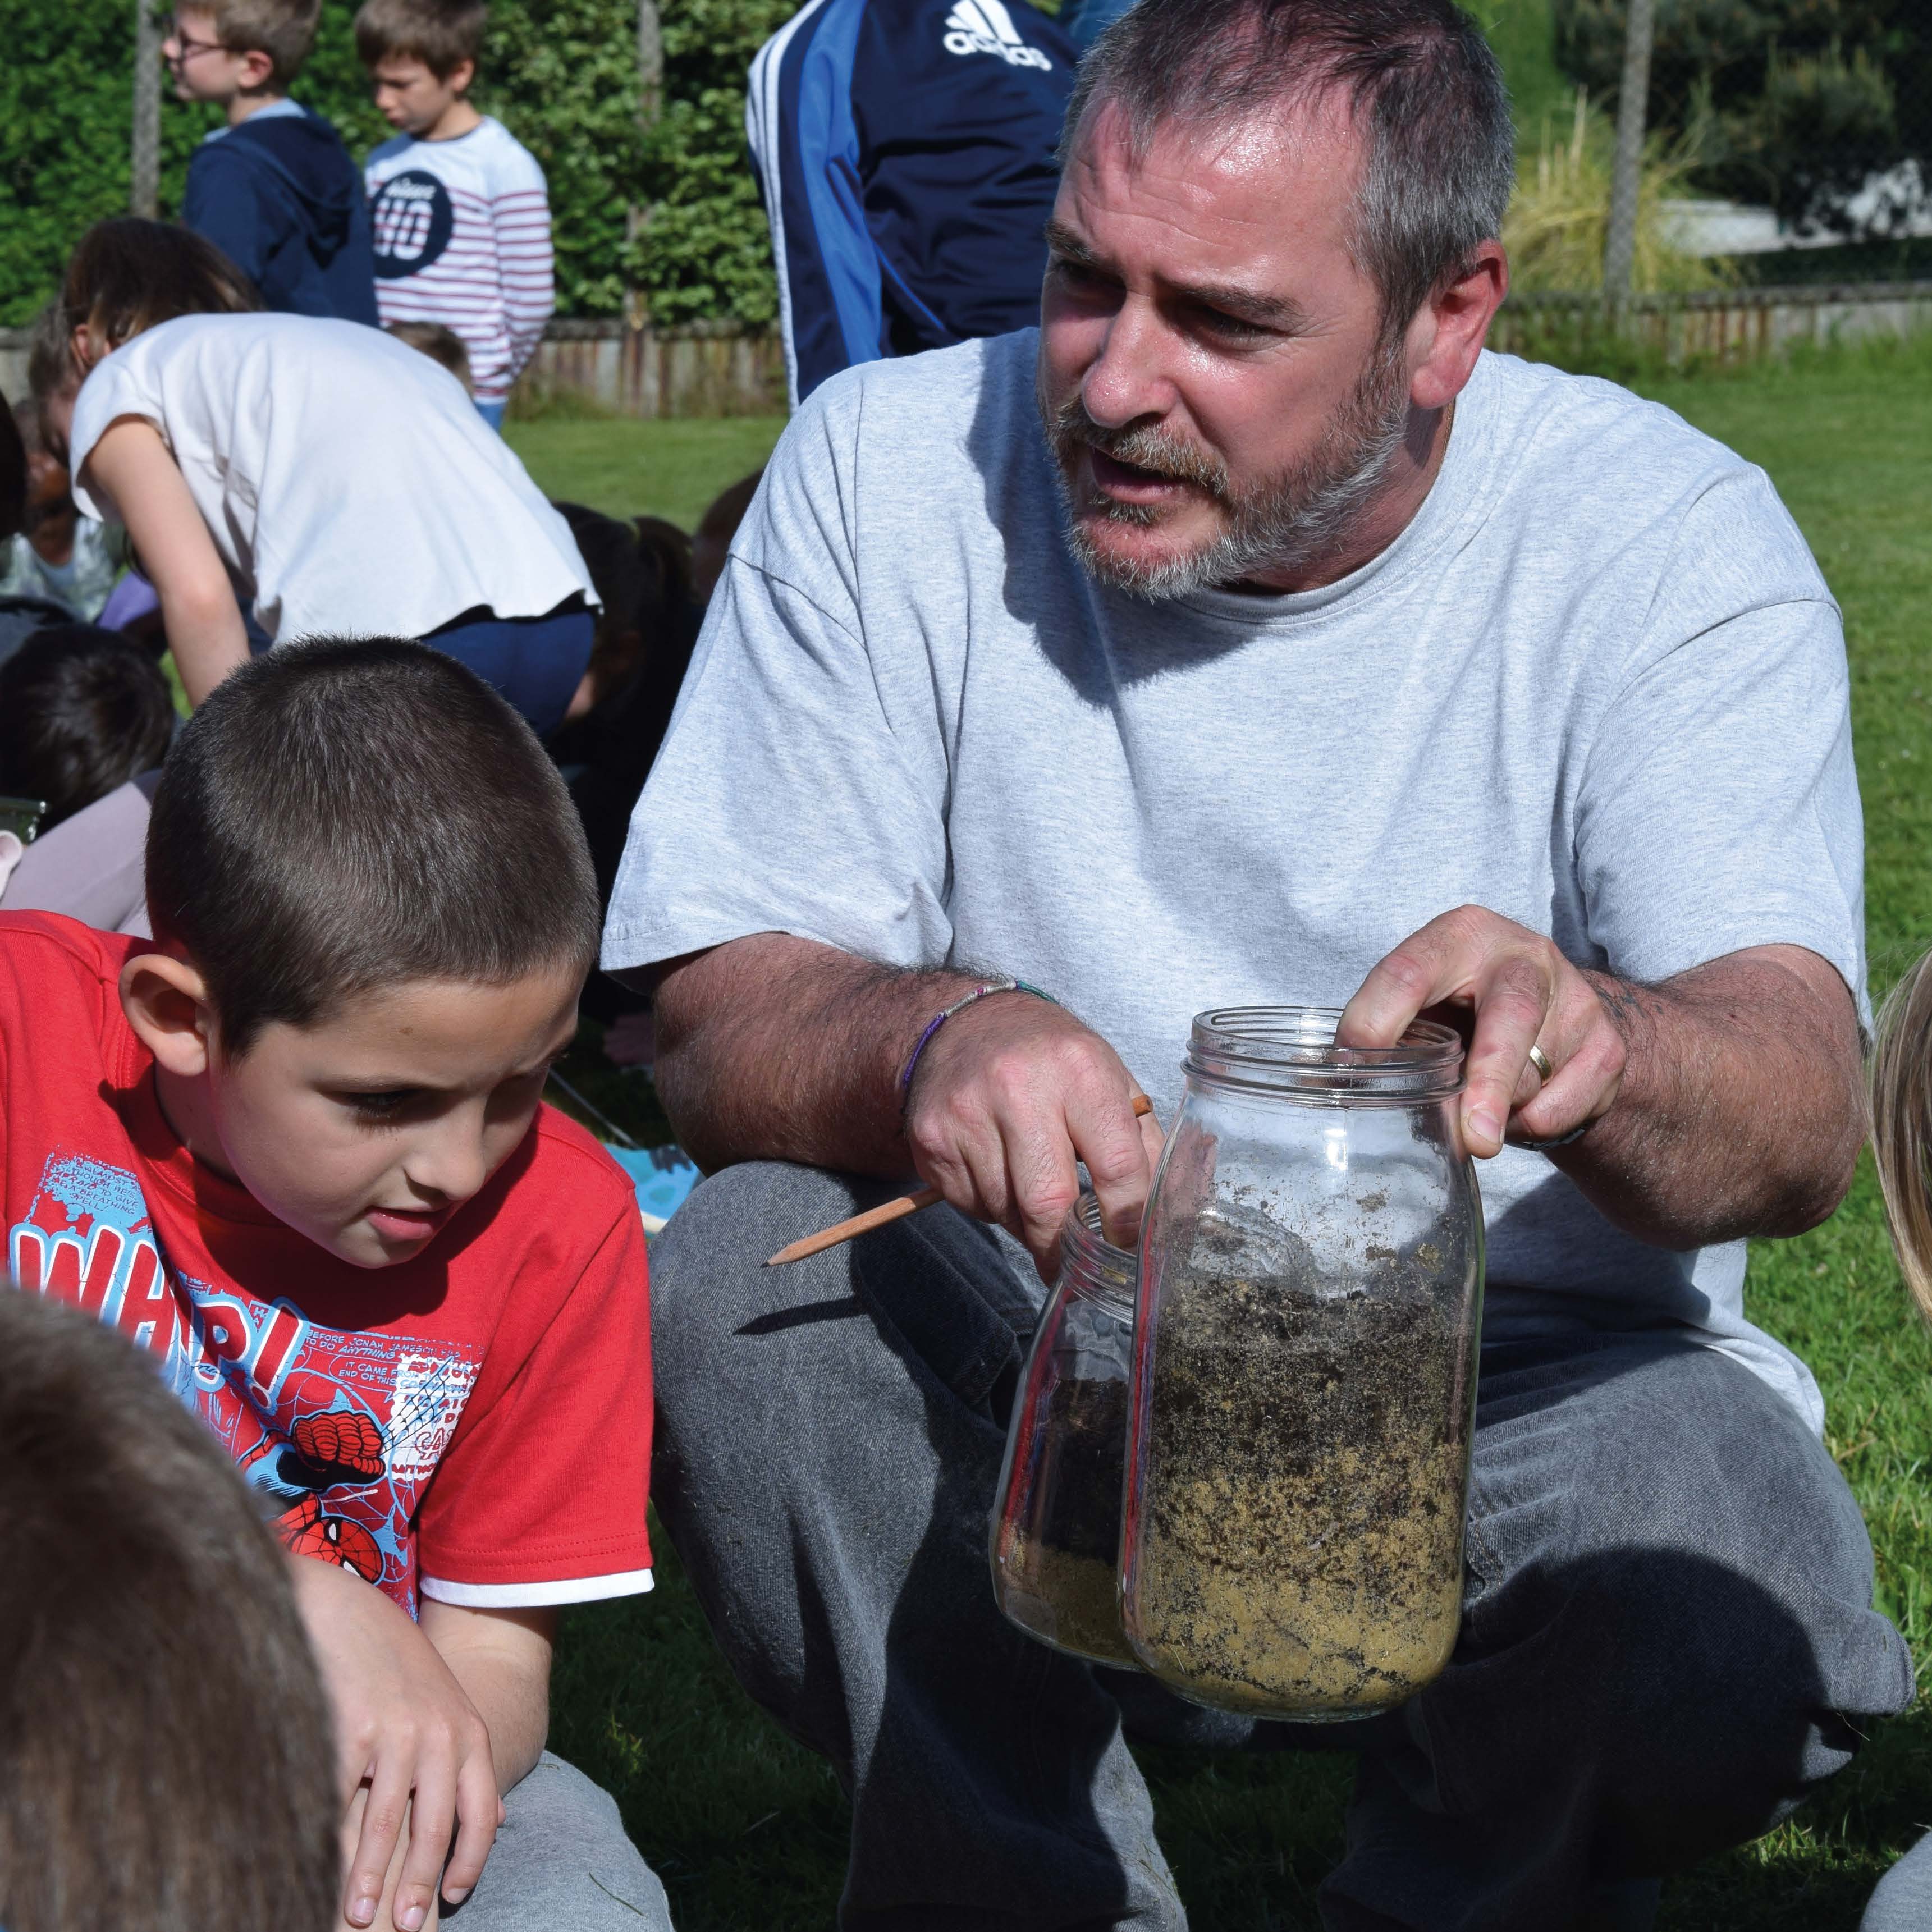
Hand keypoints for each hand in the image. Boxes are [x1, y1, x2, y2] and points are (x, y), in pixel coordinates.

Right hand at [287, 1556, 501, 1931]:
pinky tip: (315, 1868)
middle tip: (403, 1930)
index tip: (452, 1899)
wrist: (348, 1609)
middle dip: (418, 1886)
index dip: (470, 1861)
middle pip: (435, 1829)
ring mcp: (395, 1732)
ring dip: (368, 1879)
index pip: (481, 1812)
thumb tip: (503, 1817)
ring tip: (355, 1918)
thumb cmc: (396, 1668)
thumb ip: (469, 1761)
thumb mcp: (447, 1708)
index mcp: (467, 1733)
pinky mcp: (351, 1729)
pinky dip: (327, 1843)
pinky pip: (340, 1803)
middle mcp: (439, 1735)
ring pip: (385, 1825)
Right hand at [902, 993, 1164, 1273]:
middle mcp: (1019, 1087)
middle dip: (1064, 1244)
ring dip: (1026, 1224)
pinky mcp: (933, 1138)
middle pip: (1049, 1202)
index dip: (1126, 1220)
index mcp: (1080, 1069)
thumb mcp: (1110, 1078)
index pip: (1117, 1166)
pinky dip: (992, 1207)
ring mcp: (968, 1113)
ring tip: (1033, 1197)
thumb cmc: (1050, 1058)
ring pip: (1006, 1211)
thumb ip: (1142, 1143)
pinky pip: (971, 1203)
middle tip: (1073, 1261)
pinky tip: (998, 1174)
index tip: (1127, 1245)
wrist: (963, 1024)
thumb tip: (1161, 1213)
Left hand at [1336, 905, 1625, 1158]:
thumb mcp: (1423, 1005)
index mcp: (1460, 935)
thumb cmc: (1465, 1012)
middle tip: (1473, 1141)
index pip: (1409, 970)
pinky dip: (1532, 1125)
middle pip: (1510, 1016)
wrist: (1558, 1023)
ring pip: (1532, 1075)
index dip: (1374, 1018)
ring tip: (1479, 1106)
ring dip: (1497, 1109)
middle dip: (1487, 1082)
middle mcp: (1523, 955)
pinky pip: (1562, 1107)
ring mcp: (1574, 998)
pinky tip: (1519, 1109)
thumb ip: (1391, 1034)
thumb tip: (1344, 1085)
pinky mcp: (1607, 1046)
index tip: (1352, 1064)